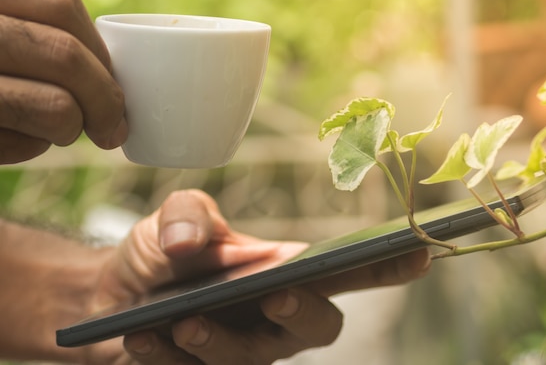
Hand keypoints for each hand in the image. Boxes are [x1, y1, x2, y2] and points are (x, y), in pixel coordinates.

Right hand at [0, 0, 126, 162]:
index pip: (59, 1)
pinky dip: (28, 148)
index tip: (112, 75)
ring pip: (54, 106)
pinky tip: (11, 139)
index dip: (98, 45)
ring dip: (72, 126)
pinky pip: (17, 145)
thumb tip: (110, 69)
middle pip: (65, 55)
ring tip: (61, 129)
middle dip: (105, 97)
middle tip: (113, 127)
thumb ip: (30, 27)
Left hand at [76, 190, 430, 364]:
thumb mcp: (170, 220)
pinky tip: (141, 335)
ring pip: (254, 358)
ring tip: (182, 322)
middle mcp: (273, 317)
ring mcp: (243, 351)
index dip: (385, 266)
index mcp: (282, 270)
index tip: (419, 252)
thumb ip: (186, 215)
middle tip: (275, 292)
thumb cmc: (159, 253)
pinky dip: (166, 355)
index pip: (344, 270)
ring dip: (220, 340)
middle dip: (303, 312)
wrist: (105, 295)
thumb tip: (192, 245)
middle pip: (319, 327)